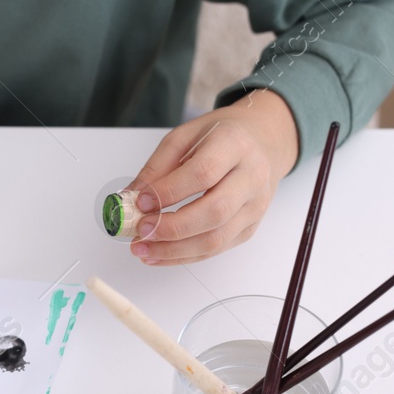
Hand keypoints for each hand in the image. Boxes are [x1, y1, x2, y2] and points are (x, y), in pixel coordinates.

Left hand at [126, 89, 299, 264]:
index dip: (169, 192)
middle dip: (171, 228)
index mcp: (234, 145)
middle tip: (139, 231)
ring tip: (142, 249)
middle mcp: (252, 177)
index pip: (203, 173)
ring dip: (174, 250)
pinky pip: (217, 249)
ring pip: (216, 239)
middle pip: (214, 212)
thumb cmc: (221, 136)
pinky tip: (159, 254)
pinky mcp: (250, 227)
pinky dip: (184, 256)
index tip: (140, 203)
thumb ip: (157, 166)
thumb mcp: (185, 136)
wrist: (263, 142)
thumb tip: (130, 198)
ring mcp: (255, 206)